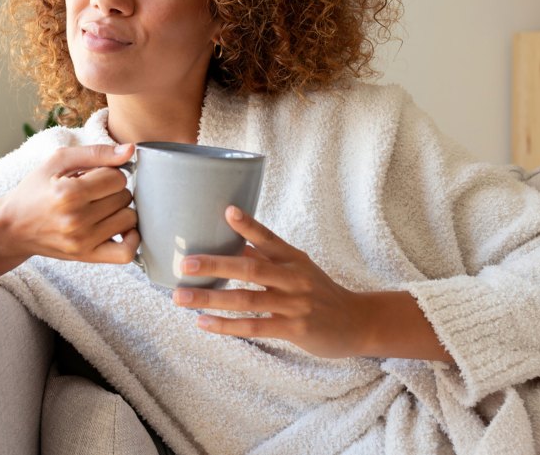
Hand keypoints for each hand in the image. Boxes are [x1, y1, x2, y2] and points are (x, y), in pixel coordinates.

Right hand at [0, 143, 139, 264]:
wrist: (12, 227)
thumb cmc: (35, 190)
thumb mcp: (58, 161)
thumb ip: (96, 152)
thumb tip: (130, 150)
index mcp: (68, 192)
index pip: (117, 177)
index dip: (108, 173)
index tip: (93, 177)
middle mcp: (76, 219)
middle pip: (124, 197)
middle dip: (113, 191)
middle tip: (93, 193)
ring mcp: (82, 241)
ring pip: (129, 219)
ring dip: (120, 210)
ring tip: (101, 208)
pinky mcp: (86, 257)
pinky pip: (126, 253)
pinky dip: (132, 239)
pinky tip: (122, 228)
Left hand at [171, 206, 372, 358]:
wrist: (358, 323)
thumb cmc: (320, 292)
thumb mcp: (299, 269)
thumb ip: (267, 258)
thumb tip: (231, 242)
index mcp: (293, 258)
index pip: (269, 237)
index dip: (248, 225)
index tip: (226, 211)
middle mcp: (294, 277)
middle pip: (250, 268)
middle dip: (215, 264)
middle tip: (185, 263)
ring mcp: (295, 304)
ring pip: (246, 300)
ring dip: (210, 298)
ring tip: (181, 297)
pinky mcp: (295, 329)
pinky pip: (255, 326)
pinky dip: (226, 326)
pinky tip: (203, 323)